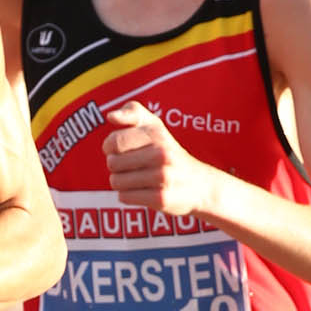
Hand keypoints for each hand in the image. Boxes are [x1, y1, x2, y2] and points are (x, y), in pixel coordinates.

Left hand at [103, 102, 215, 218]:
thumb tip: (111, 116)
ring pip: (116, 181)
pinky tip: (142, 191)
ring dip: (121, 182)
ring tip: (138, 179)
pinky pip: (124, 197)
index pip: (114, 142)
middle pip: (112, 163)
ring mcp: (162, 176)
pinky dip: (128, 195)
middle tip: (132, 166)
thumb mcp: (154, 125)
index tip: (121, 149)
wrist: (199, 184)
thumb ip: (132, 113)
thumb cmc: (167, 151)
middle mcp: (161, 153)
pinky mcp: (160, 198)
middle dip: (116, 166)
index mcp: (156, 134)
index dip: (110, 147)